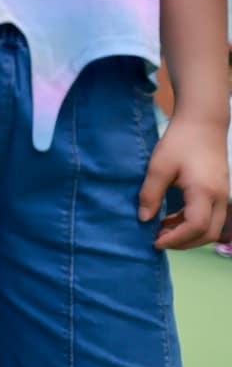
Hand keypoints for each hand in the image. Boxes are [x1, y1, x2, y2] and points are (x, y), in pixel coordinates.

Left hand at [138, 114, 229, 250]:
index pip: (196, 227)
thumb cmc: (180, 142)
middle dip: (184, 243)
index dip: (176, 239)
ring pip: (213, 228)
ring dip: (188, 235)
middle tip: (158, 240)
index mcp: (204, 192)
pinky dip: (193, 224)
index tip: (155, 241)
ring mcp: (223, 195)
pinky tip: (171, 219)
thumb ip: (150, 194)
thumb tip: (143, 219)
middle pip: (209, 234)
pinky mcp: (220, 192)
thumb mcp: (158, 166)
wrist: (203, 123)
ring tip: (161, 231)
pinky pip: (211, 217)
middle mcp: (219, 197)